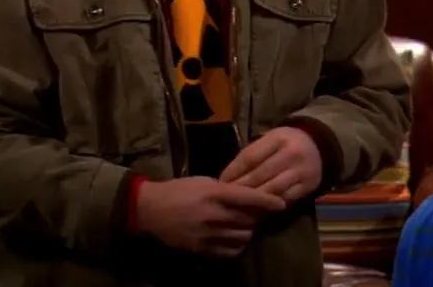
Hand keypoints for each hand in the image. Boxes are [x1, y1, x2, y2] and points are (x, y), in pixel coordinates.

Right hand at [133, 176, 285, 256]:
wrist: (150, 210)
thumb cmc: (179, 190)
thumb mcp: (203, 181)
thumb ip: (226, 188)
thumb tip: (249, 195)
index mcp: (213, 193)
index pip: (247, 197)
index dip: (267, 201)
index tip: (282, 204)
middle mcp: (212, 214)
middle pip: (248, 220)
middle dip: (257, 217)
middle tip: (258, 213)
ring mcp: (207, 234)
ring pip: (242, 237)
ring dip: (248, 231)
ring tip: (244, 225)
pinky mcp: (201, 248)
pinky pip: (229, 251)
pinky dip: (237, 245)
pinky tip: (233, 237)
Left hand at [220, 126, 322, 202]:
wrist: (319, 146)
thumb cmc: (287, 142)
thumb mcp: (271, 139)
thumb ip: (253, 154)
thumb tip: (228, 177)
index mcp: (278, 138)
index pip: (250, 157)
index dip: (233, 171)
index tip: (221, 182)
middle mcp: (290, 154)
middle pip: (259, 175)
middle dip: (240, 188)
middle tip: (226, 198)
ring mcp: (301, 171)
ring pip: (272, 190)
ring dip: (254, 200)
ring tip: (240, 206)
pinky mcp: (308, 186)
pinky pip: (286, 199)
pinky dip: (271, 205)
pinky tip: (260, 209)